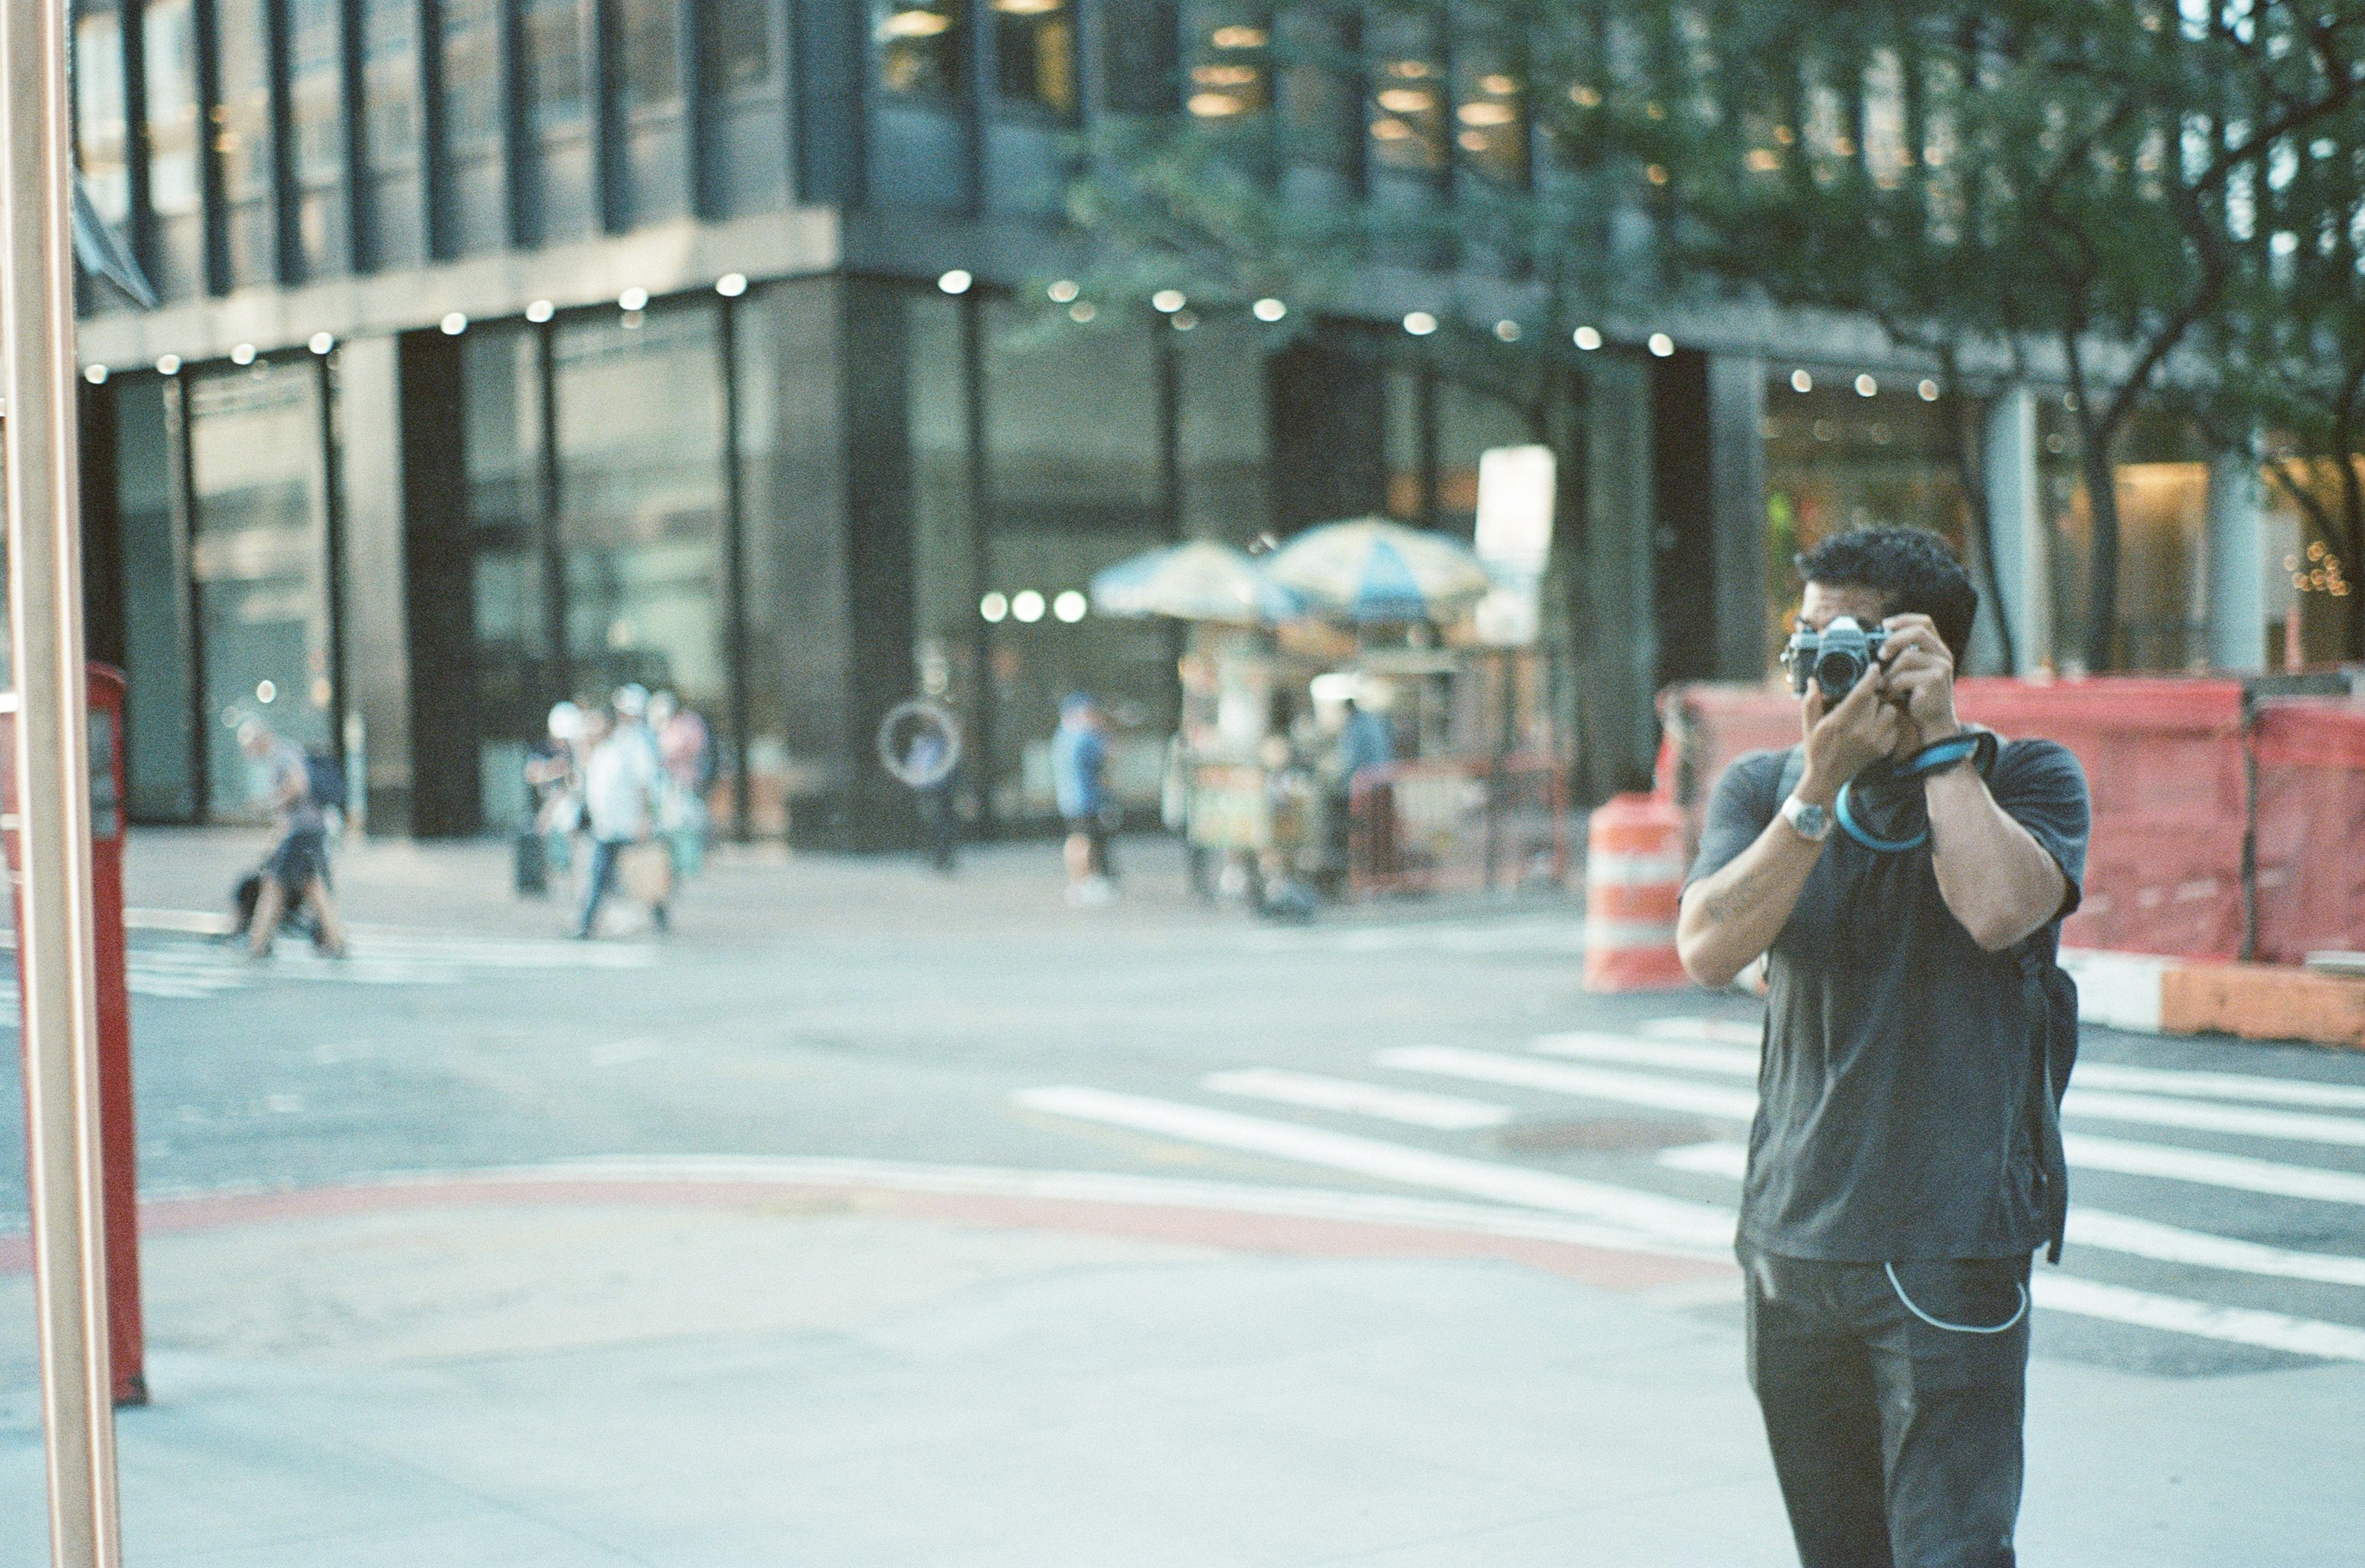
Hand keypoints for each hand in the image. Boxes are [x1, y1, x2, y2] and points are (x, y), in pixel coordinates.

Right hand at [1797, 665, 1902, 804]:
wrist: (1828, 779)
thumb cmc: (1816, 750)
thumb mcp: (1809, 726)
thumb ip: (1811, 702)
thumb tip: (1813, 681)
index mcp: (1840, 722)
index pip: (1862, 693)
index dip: (1870, 676)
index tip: (1873, 668)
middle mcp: (1860, 731)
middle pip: (1876, 699)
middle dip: (1871, 694)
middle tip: (1863, 696)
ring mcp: (1874, 741)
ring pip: (1889, 711)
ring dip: (1881, 707)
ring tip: (1870, 711)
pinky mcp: (1883, 749)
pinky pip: (1894, 726)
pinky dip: (1887, 723)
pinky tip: (1875, 725)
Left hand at [1877, 614, 1959, 749]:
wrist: (1933, 723)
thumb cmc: (1916, 697)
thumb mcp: (1910, 672)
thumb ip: (1902, 656)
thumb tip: (1876, 643)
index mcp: (1937, 649)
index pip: (1925, 622)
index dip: (1904, 619)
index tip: (1884, 625)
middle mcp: (1943, 654)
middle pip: (1918, 632)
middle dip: (1894, 640)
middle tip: (1881, 655)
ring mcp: (1941, 667)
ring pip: (1907, 657)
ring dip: (1889, 673)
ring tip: (1884, 686)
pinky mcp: (1935, 681)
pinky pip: (1904, 677)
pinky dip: (1892, 687)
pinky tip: (1891, 696)